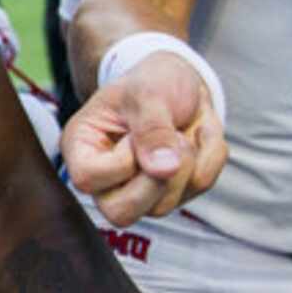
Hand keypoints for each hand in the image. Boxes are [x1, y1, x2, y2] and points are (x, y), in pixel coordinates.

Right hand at [61, 51, 223, 226]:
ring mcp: (138, 191)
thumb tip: (164, 170)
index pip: (88, 179)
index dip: (122, 162)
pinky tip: (198, 135)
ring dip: (187, 163)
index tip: (137, 133)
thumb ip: (152, 129)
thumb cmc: (150, 82)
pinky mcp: (171, 191)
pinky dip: (209, 156)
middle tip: (170, 138)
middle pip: (121, 212)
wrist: (178, 80)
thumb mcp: (147, 93)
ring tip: (181, 131)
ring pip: (163, 207)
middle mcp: (105, 179)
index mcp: (82, 149)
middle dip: (157, 179)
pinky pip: (198, 187)